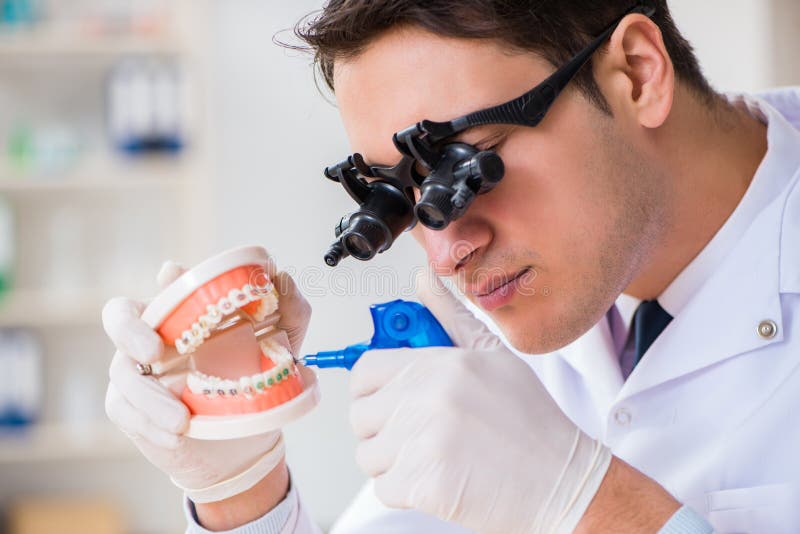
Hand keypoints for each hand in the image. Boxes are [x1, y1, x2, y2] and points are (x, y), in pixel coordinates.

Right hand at [102, 259, 310, 504]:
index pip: (165, 285)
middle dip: (129, 330)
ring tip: (182, 421)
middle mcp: (154, 334)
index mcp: (188, 312)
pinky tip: (176, 436)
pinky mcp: (129, 407)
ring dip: (151, 399)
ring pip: (124, 374)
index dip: (167, 283)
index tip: (175, 282)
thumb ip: (291, 310)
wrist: (246, 439)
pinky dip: (150, 425)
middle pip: (118, 316)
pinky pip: (126, 411)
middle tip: (153, 352)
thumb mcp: (283, 344)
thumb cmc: (256, 378)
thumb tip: (283, 278)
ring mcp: (136, 371)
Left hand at [348, 271, 611, 533]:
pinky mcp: (425, 485)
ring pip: (369, 455)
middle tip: (419, 432)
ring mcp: (424, 442)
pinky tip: (441, 478)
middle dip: (383, 427)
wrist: (563, 480)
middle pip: (360, 415)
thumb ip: (449, 317)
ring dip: (393, 462)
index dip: (372, 387)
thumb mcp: (493, 356)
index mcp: (440, 363)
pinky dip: (406, 492)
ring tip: (435, 455)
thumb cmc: (530, 421)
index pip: (365, 370)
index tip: (386, 397)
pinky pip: (384, 489)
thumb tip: (424, 278)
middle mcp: (427, 397)